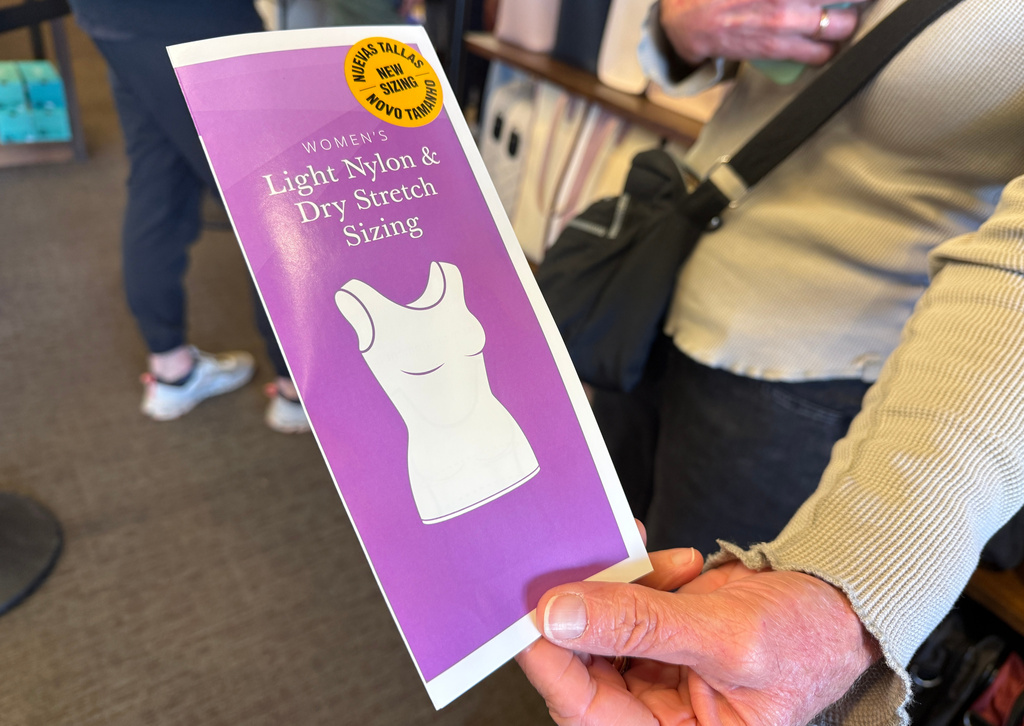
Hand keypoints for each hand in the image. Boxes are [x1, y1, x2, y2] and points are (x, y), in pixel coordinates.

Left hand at [517, 555, 879, 725]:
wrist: (838, 607)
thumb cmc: (809, 643)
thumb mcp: (728, 638)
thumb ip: (642, 625)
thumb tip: (562, 616)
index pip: (588, 710)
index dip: (554, 664)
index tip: (532, 616)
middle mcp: (659, 713)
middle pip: (585, 668)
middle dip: (582, 614)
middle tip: (575, 568)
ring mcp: (655, 672)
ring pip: (599, 629)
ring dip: (612, 587)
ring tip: (641, 557)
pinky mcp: (656, 635)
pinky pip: (623, 604)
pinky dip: (636, 574)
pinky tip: (666, 559)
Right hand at [660, 0, 867, 65]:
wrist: (692, 18)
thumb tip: (818, 1)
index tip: (857, 0)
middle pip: (845, 4)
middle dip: (853, 5)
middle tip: (850, 6)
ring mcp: (785, 21)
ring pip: (838, 29)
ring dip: (843, 27)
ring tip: (839, 24)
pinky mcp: (776, 47)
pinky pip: (817, 54)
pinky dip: (825, 51)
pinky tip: (823, 46)